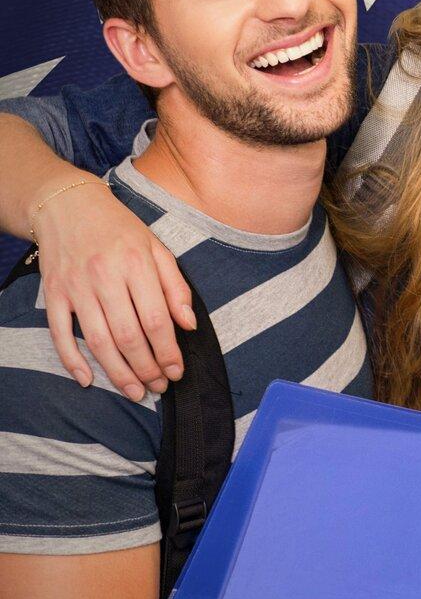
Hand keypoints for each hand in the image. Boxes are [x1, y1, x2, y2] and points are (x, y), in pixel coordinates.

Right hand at [31, 178, 192, 400]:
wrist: (68, 206)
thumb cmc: (120, 229)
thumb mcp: (157, 248)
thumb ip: (176, 286)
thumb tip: (189, 325)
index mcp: (137, 264)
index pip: (157, 319)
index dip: (168, 351)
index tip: (177, 372)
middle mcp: (106, 277)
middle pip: (129, 336)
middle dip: (147, 368)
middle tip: (158, 387)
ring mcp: (76, 287)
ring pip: (98, 341)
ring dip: (118, 373)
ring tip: (135, 391)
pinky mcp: (53, 294)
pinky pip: (60, 334)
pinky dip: (72, 360)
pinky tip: (88, 380)